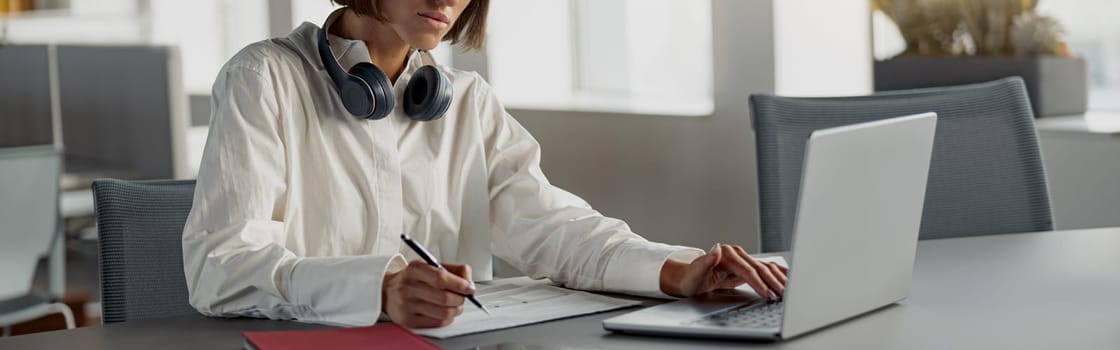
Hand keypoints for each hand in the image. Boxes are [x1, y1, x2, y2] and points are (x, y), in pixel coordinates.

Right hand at [382, 260, 473, 327]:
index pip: (441, 278)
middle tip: (463, 296)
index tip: (469, 288)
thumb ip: (451, 269)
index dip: (460, 284)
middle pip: (444, 297)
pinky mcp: (407, 320)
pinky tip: (446, 312)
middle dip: (460, 298)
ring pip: (443, 312)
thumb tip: (468, 280)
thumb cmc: (413, 279)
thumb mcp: (429, 266)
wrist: (387, 292)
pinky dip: (447, 318)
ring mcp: (406, 305)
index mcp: (414, 269)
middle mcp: (408, 287)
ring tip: (456, 305)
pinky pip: (437, 322)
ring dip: (456, 310)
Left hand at [660, 243, 787, 298]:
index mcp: (726, 254)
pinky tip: (790, 277)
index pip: (748, 270)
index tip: (768, 295)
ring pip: (765, 268)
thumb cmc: (691, 279)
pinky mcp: (746, 265)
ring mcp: (742, 258)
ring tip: (791, 290)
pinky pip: (765, 269)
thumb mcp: (695, 274)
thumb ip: (706, 261)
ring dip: (779, 279)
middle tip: (784, 296)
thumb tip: (716, 248)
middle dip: (774, 283)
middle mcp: (736, 253)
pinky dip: (778, 273)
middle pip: (760, 269)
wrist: (690, 277)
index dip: (759, 283)